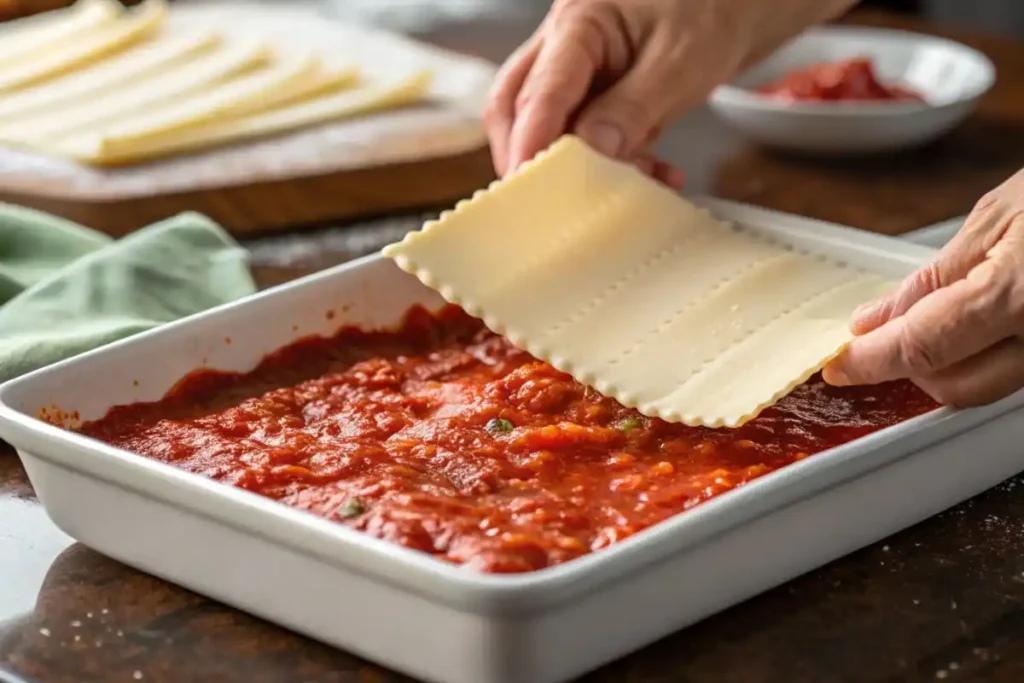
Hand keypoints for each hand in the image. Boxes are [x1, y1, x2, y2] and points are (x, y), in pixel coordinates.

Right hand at [484, 0, 857, 185]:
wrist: (735, 4)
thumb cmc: (711, 11)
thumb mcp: (682, 61)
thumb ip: (634, 106)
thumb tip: (593, 151)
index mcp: (580, 21)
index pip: (541, 88)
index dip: (530, 140)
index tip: (529, 183)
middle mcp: (564, 44)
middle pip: (515, 106)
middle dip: (528, 158)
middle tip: (552, 201)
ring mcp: (575, 71)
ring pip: (546, 127)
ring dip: (578, 167)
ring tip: (633, 181)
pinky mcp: (594, 95)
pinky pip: (583, 136)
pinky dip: (610, 163)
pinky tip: (649, 171)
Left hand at [825, 167, 1023, 406]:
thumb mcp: (998, 215)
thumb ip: (933, 278)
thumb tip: (876, 319)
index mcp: (1022, 293)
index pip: (922, 348)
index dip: (870, 360)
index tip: (837, 363)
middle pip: (955, 386)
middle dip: (909, 366)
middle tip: (883, 336)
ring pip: (989, 386)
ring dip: (948, 364)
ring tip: (936, 321)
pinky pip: (1018, 371)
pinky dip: (986, 356)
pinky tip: (979, 324)